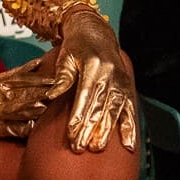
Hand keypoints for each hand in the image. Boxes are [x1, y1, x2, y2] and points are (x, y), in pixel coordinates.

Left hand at [47, 7, 137, 152]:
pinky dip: (130, 128)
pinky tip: (128, 145)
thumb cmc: (76, 47)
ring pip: (114, 110)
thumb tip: (50, 97)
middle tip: (79, 148)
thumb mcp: (65, 57)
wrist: (96, 32)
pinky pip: (130, 110)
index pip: (84, 96)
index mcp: (93, 66)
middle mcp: (110, 75)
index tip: (70, 134)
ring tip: (97, 147)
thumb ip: (61, 78)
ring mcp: (121, 82)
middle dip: (89, 129)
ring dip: (106, 131)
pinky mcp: (128, 88)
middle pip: (99, 107)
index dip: (78, 116)